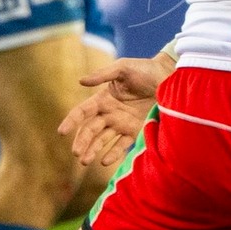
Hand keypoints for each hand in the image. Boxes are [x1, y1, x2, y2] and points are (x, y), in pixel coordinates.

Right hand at [57, 56, 173, 165]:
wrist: (169, 79)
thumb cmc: (144, 70)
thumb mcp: (123, 67)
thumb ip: (103, 75)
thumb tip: (80, 81)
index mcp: (103, 99)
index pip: (82, 112)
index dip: (71, 121)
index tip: (61, 132)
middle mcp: (109, 113)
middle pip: (89, 130)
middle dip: (81, 141)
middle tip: (76, 152)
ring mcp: (121, 124)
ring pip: (101, 140)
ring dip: (92, 151)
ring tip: (84, 161)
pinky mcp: (135, 131)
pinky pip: (121, 145)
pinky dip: (112, 154)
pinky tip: (104, 161)